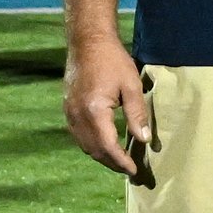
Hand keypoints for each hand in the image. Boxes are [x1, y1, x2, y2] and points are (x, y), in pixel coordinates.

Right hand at [64, 31, 150, 176]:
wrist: (87, 42)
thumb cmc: (113, 61)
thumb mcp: (131, 86)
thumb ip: (137, 114)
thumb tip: (144, 140)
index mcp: (95, 111)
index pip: (108, 147)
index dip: (122, 162)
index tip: (134, 171)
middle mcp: (78, 116)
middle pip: (95, 151)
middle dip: (112, 163)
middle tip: (129, 170)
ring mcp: (70, 113)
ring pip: (84, 145)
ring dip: (101, 156)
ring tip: (118, 161)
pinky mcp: (67, 109)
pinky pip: (78, 135)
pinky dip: (91, 145)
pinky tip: (103, 144)